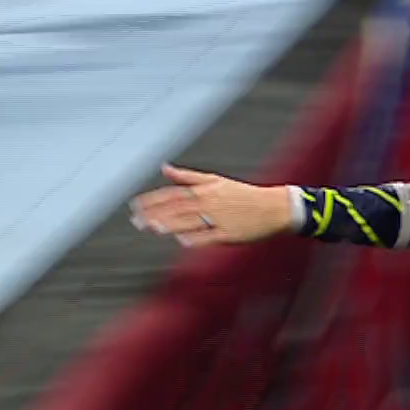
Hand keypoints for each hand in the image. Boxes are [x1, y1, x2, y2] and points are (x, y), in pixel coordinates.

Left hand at [129, 164, 294, 247]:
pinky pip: (210, 236)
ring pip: (190, 221)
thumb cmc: (244, 195)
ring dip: (170, 224)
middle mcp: (210, 203)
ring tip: (152, 228)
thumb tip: (164, 168)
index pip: (173, 194)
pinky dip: (196, 238)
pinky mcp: (230, 233)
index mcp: (205, 190)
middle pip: (178, 209)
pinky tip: (182, 240)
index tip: (135, 206)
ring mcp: (220, 219)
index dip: (153, 200)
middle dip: (155, 214)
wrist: (275, 207)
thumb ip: (188, 177)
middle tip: (136, 221)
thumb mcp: (216, 180)